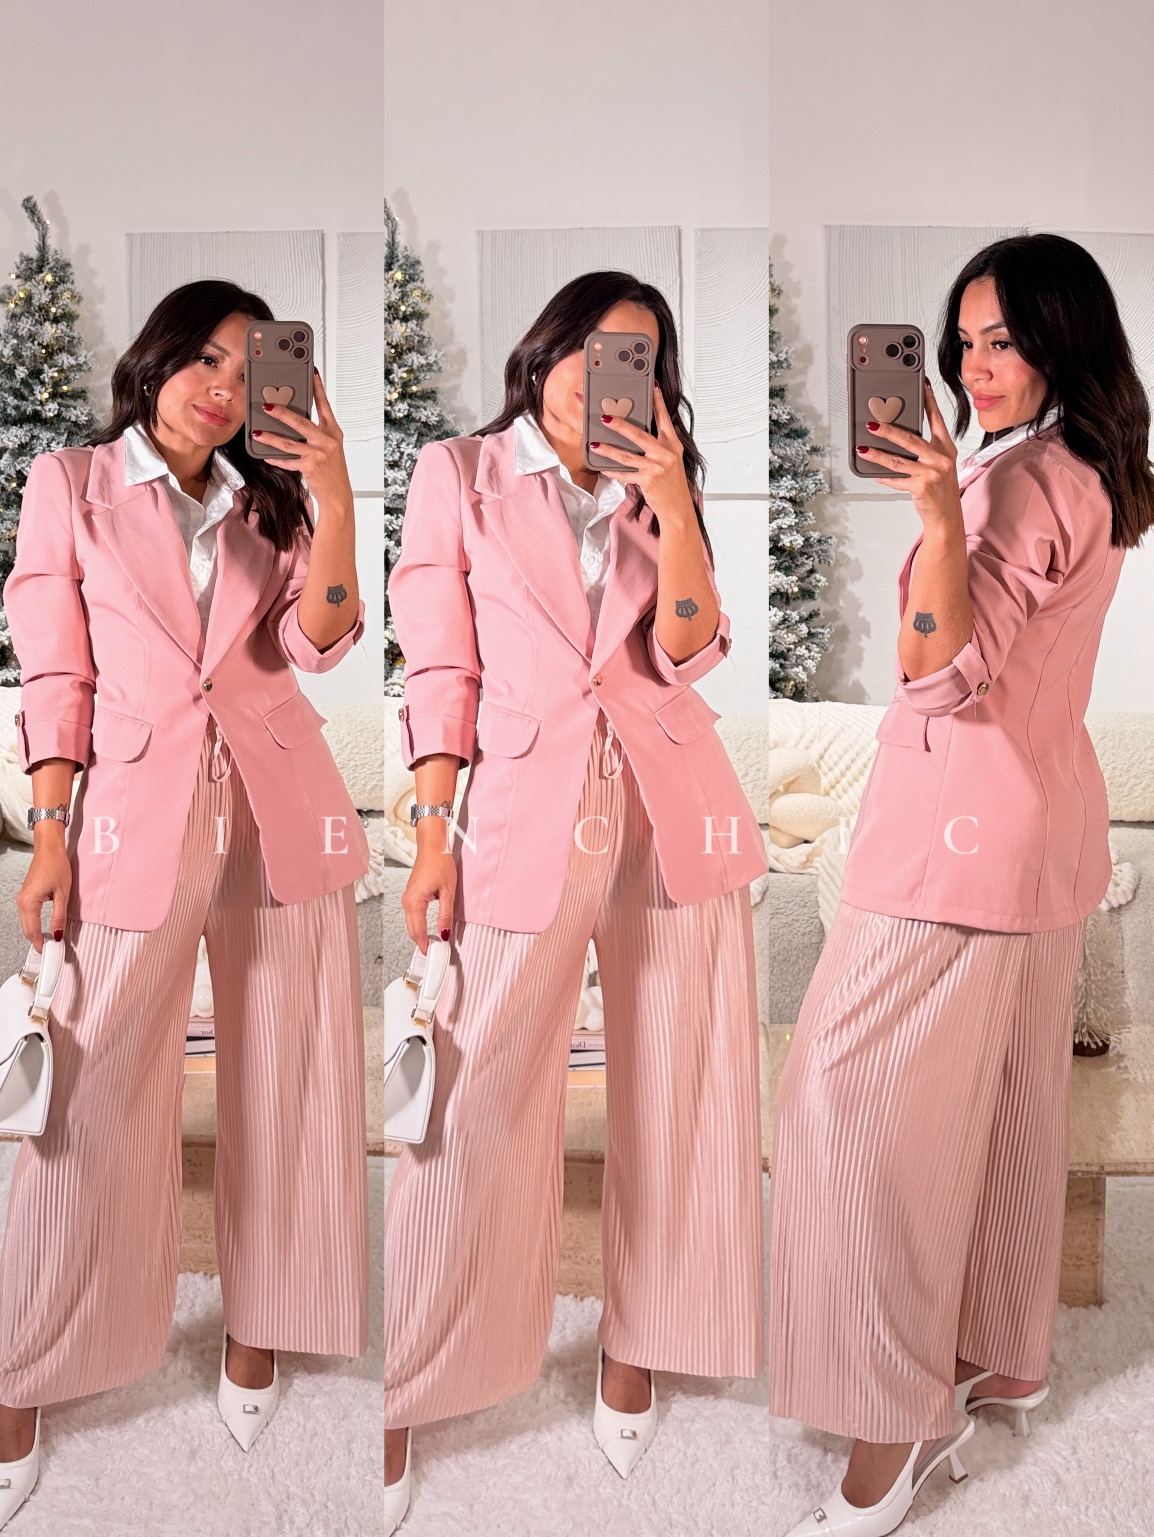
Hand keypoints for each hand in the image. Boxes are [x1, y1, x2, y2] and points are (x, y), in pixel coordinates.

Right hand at [17, 842, 71, 950]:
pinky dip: (34, 923)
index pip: (33, 930)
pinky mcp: (25, 895)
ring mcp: (22, 898)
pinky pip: (27, 915)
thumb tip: (58, 933)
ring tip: (48, 941)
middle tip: (49, 950)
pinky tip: (43, 928)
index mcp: (29, 902)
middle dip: (36, 940)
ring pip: (26, 922)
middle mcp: (22, 901)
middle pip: (27, 929)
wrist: (49, 849)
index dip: (40, 943)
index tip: (48, 952)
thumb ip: (59, 915)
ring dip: (35, 933)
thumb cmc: (56, 865)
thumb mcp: (63, 893)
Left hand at [253, 368, 353, 510]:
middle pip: (301, 421)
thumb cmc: (333, 469)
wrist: (338, 493)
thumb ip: (315, 433)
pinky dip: (276, 458)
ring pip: (289, 442)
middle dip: (282, 412)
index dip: (317, 387)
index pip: (324, 404)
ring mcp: (319, 453)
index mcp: (333, 431)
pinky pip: (288, 461)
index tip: (311, 372)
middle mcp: (327, 440)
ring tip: (257, 432)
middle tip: (267, 405)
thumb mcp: (329, 447)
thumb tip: (293, 421)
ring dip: (271, 437)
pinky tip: (265, 454)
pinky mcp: (310, 467)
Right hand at [401, 844, 456, 954]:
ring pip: (411, 923)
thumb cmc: (439, 863)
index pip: (418, 931)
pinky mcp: (410, 895)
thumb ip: (445, 914)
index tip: (433, 953)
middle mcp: (407, 901)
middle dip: (421, 942)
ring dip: (419, 934)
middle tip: (434, 952)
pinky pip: (412, 916)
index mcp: (415, 901)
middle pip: (412, 930)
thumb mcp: (448, 891)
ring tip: (432, 943)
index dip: (425, 945)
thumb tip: (445, 932)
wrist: (432, 847)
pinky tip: (427, 930)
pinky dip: (418, 925)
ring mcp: (407, 898)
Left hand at [589, 384, 695, 527]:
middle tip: (604, 417)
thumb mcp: (670, 459)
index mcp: (672, 444)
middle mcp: (665, 453)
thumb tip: (635, 433)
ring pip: (627, 455)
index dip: (657, 401)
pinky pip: (625, 474)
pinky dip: (612, 472)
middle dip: (619, 424)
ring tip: (594, 444)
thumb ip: (657, 444)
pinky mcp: (647, 481)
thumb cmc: (672, 483)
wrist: (678, 507)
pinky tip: (602, 468)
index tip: (651, 385)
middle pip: (638, 434)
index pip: (664, 417)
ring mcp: (656, 467)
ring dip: (608, 449)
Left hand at [856, 380, 963, 526]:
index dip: (929, 400)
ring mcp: (932, 473)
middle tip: (873, 423)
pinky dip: (883, 476)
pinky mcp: (921, 487)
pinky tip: (872, 473)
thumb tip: (896, 437)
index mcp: (946, 448)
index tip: (921, 384)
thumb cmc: (940, 488)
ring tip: (862, 448)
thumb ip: (924, 450)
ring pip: (898, 460)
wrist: (947, 516)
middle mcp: (941, 458)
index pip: (936, 419)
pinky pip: (896, 480)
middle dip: (889, 430)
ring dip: (877, 454)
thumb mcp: (938, 465)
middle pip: (911, 439)